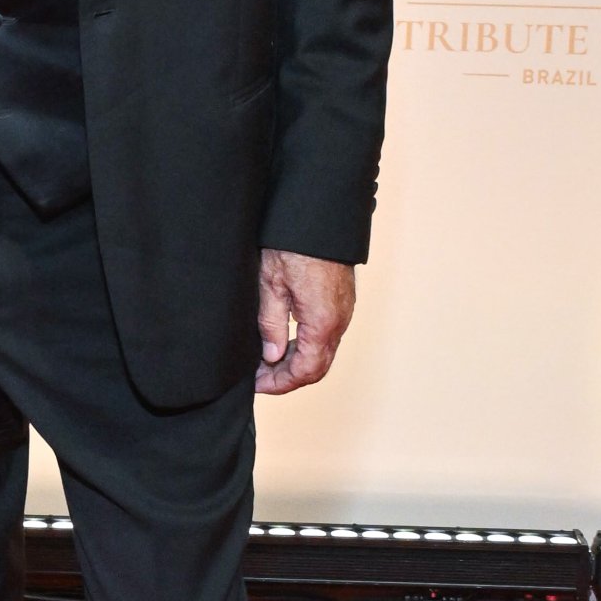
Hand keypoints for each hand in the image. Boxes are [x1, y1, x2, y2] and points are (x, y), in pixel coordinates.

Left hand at [254, 250, 356, 395]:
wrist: (319, 216)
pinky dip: (306, 347)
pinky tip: (284, 342)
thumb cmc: (294, 244)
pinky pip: (326, 336)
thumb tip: (272, 356)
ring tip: (266, 361)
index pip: (305, 370)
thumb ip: (271, 324)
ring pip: (322, 353)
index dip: (280, 383)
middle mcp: (338, 321)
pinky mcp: (341, 303)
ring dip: (296, 363)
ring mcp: (343, 312)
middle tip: (259, 376)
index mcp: (322, 322)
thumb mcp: (270, 284)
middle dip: (287, 378)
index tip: (258, 384)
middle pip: (316, 367)